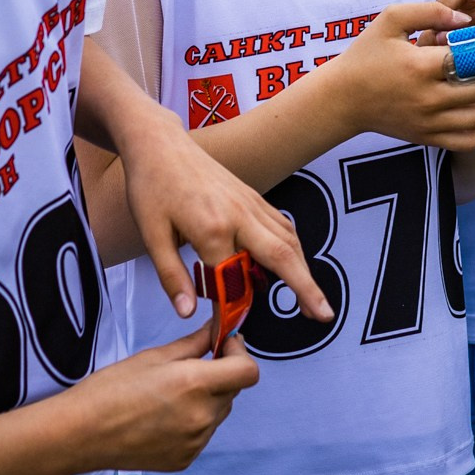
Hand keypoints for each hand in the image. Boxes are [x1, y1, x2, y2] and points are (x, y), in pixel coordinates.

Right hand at [64, 322, 258, 472]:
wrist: (80, 434)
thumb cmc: (111, 389)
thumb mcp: (154, 357)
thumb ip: (193, 344)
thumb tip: (216, 330)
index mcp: (196, 385)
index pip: (248, 372)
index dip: (240, 354)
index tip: (224, 346)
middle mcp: (202, 417)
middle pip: (234, 391)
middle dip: (222, 374)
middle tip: (194, 364)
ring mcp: (196, 442)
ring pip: (219, 413)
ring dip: (209, 399)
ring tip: (173, 393)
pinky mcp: (186, 459)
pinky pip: (203, 434)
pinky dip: (194, 421)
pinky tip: (165, 416)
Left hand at [116, 109, 331, 325]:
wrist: (159, 144)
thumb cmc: (151, 187)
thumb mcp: (151, 234)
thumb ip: (172, 276)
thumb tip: (188, 312)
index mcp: (212, 228)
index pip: (232, 281)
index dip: (232, 308)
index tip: (227, 330)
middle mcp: (240, 215)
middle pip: (282, 256)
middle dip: (305, 288)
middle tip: (323, 315)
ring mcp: (250, 203)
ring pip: (288, 240)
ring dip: (303, 270)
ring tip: (310, 300)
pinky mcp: (253, 196)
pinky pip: (281, 225)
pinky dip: (292, 248)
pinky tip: (292, 264)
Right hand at [326, 1, 474, 152]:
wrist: (342, 99)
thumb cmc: (366, 56)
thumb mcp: (391, 20)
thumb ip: (430, 10)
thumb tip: (465, 18)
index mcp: (420, 66)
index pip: (473, 59)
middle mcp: (428, 98)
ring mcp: (429, 122)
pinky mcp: (428, 138)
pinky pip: (469, 140)